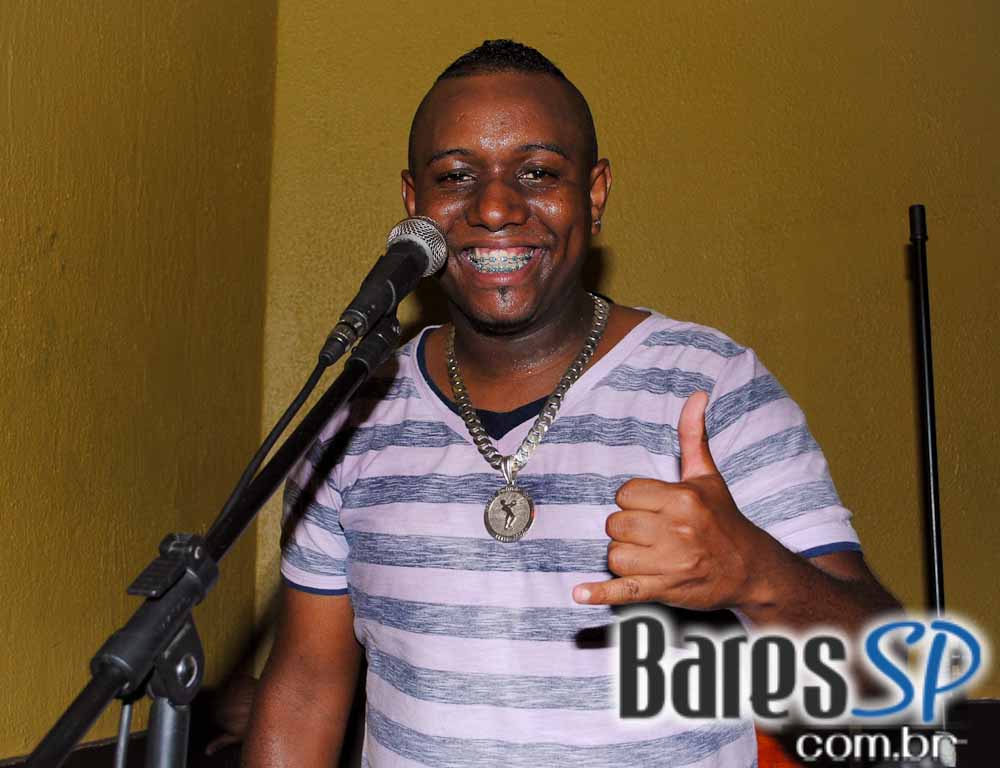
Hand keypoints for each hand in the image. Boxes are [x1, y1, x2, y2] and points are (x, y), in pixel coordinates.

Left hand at [572, 391, 771, 610]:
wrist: (751, 569)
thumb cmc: (724, 520)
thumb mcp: (708, 476)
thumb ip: (693, 436)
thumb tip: (696, 395)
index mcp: (682, 499)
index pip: (626, 494)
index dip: (632, 501)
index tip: (651, 508)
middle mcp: (676, 530)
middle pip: (616, 524)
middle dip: (626, 528)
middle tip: (650, 533)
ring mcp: (670, 563)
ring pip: (615, 554)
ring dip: (623, 556)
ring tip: (647, 554)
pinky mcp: (665, 590)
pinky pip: (624, 590)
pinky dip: (600, 593)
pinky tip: (581, 593)